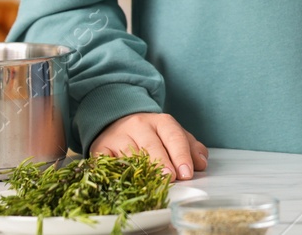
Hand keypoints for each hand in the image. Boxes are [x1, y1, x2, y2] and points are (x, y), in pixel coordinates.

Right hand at [90, 112, 208, 179]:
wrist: (116, 119)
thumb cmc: (149, 133)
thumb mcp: (171, 134)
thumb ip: (189, 146)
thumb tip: (202, 162)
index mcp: (160, 121)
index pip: (173, 136)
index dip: (181, 154)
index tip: (187, 172)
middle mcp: (138, 125)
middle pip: (151, 144)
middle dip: (162, 161)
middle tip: (170, 177)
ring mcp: (118, 135)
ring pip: (129, 153)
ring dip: (139, 169)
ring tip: (148, 182)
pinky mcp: (100, 147)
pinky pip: (103, 159)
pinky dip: (110, 169)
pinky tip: (118, 180)